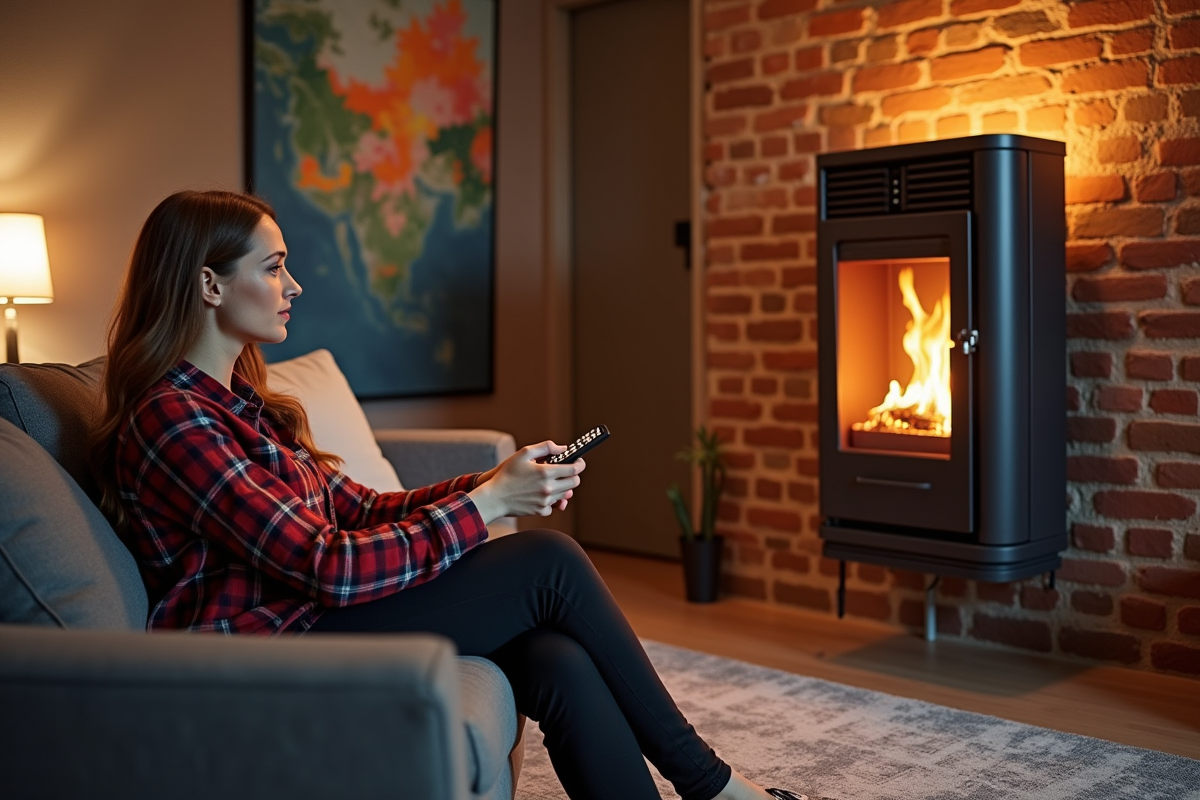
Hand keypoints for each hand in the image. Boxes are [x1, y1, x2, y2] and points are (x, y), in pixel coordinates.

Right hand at [468, 441, 585, 523]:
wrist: (494, 497)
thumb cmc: (507, 473)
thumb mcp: (524, 453)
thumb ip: (546, 447)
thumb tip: (562, 448)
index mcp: (546, 473)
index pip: (574, 469)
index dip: (580, 464)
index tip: (579, 461)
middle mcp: (548, 488)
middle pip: (574, 483)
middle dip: (573, 476)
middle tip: (567, 471)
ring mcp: (545, 501)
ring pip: (565, 494)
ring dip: (562, 487)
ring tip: (551, 481)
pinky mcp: (540, 510)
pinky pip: (553, 505)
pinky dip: (550, 500)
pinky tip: (541, 493)